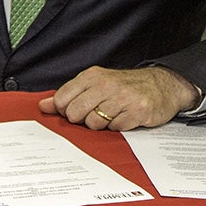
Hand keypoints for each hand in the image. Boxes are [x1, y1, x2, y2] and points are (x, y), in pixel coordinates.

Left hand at [37, 65, 200, 130]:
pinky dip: (118, 128)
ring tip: (112, 115)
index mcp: (92, 76)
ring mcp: (122, 98)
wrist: (162, 85)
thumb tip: (43, 105)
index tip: (74, 110)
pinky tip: (125, 118)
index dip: (65, 110)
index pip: (62, 99)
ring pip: (94, 123)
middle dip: (82, 120)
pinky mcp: (137, 112)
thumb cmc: (124, 86)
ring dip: (101, 125)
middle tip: (95, 114)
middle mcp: (106, 85)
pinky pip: (116, 129)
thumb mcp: (95, 84)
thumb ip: (68, 95)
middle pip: (75, 113)